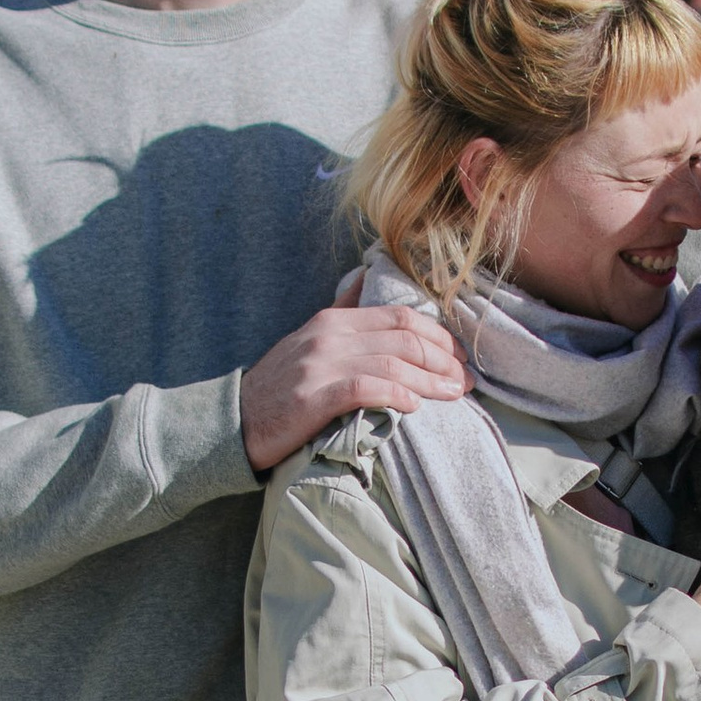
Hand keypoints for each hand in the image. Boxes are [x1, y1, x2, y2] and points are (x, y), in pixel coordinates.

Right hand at [241, 300, 469, 471]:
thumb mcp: (310, 339)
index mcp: (334, 320)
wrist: (234, 420)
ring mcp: (321, 364)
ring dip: (431, 381)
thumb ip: (343, 311)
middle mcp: (330, 335)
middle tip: (465, 381)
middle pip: (405, 337)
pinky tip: (414, 407)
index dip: (438, 337)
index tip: (459, 359)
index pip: (401, 316)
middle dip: (443, 359)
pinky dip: (397, 395)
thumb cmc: (279, 386)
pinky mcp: (314, 396)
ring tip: (453, 395)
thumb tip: (367, 280)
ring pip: (393, 362)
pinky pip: (367, 388)